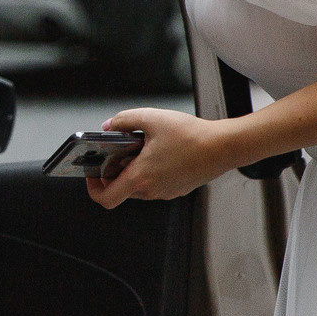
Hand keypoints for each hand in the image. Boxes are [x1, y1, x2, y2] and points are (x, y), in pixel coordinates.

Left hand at [86, 109, 241, 208]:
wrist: (224, 147)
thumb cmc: (193, 136)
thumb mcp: (151, 118)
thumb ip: (125, 120)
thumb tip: (109, 126)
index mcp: (140, 177)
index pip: (106, 197)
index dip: (93, 188)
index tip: (92, 174)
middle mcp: (151, 190)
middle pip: (121, 190)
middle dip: (114, 173)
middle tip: (117, 153)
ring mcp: (165, 192)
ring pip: (138, 187)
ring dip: (133, 171)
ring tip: (142, 148)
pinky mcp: (177, 189)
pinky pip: (155, 185)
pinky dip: (150, 172)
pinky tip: (159, 152)